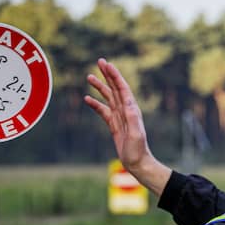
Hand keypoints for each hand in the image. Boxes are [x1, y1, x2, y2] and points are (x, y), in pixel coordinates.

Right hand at [85, 58, 170, 195]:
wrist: (137, 163)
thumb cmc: (138, 150)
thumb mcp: (136, 134)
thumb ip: (132, 117)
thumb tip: (128, 101)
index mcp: (132, 110)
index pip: (122, 88)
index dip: (114, 75)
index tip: (106, 64)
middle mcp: (126, 111)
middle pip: (115, 88)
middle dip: (107, 75)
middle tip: (99, 61)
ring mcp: (120, 117)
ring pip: (108, 97)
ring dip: (100, 87)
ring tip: (89, 76)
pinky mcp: (114, 125)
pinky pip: (103, 111)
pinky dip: (95, 104)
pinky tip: (87, 99)